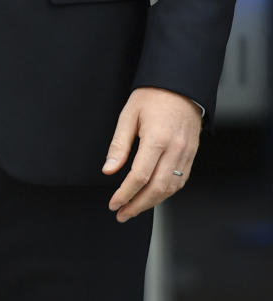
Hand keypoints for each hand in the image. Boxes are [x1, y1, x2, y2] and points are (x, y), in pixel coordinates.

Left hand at [103, 87, 201, 222]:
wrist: (181, 87)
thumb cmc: (152, 97)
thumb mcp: (129, 115)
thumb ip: (119, 144)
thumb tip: (108, 170)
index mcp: (157, 139)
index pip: (140, 176)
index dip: (125, 193)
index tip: (113, 203)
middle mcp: (175, 150)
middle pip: (157, 189)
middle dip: (137, 205)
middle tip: (121, 214)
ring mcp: (186, 154)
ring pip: (170, 188)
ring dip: (151, 203)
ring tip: (133, 208)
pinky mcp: (192, 156)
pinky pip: (180, 181)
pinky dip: (165, 193)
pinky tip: (152, 196)